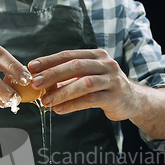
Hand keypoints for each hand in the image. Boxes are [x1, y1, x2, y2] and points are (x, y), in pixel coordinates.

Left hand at [28, 49, 164, 139]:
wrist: (133, 100)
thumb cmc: (105, 88)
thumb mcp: (88, 77)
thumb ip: (69, 77)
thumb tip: (40, 80)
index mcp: (96, 55)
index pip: (68, 55)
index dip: (49, 61)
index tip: (32, 67)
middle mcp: (105, 64)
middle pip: (75, 66)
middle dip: (52, 75)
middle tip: (35, 83)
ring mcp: (111, 79)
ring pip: (83, 83)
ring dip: (61, 92)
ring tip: (45, 101)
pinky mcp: (114, 96)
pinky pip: (90, 100)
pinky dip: (73, 104)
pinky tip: (59, 109)